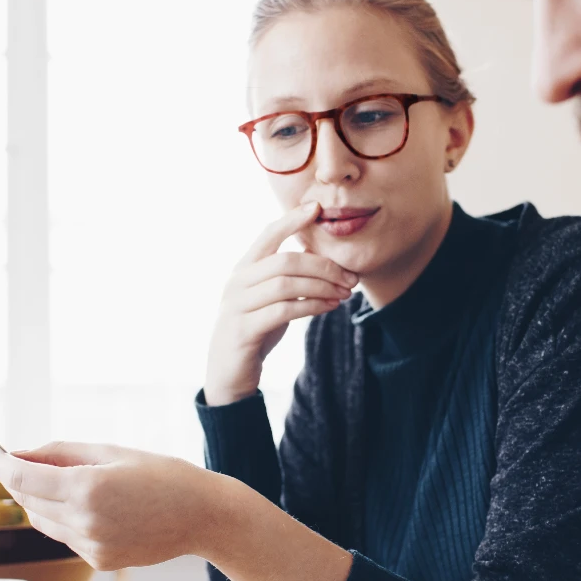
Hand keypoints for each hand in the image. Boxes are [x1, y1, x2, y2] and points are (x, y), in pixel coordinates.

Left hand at [0, 442, 224, 569]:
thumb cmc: (165, 475)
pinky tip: (97, 508)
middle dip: (20, 479)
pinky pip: (65, 537)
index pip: (21, 476)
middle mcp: (85, 521)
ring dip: (41, 500)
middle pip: (26, 500)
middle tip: (26, 460)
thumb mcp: (114, 451)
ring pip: (41, 521)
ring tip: (72, 484)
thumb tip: (19, 454)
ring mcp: (91, 546)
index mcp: (88, 487)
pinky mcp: (99, 561)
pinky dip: (66, 519)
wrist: (203, 516)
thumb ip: (62, 452)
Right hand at [204, 202, 358, 404]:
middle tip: (350, 277)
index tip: (317, 208)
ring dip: (322, 287)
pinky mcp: (244, 329)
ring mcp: (237, 305)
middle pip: (285, 261)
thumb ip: (286, 277)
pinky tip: (330, 306)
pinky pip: (284, 310)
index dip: (292, 220)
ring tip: (345, 293)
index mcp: (244, 269)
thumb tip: (318, 255)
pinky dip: (312, 306)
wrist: (229, 373)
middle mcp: (237, 282)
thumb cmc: (255, 330)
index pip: (268, 235)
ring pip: (286, 285)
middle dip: (323, 266)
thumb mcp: (269, 299)